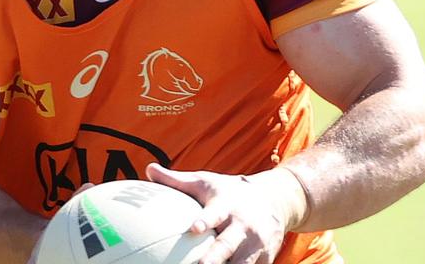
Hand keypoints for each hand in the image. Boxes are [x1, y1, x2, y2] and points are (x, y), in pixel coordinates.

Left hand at [146, 163, 306, 263]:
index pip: (215, 213)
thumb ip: (176, 180)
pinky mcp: (265, 258)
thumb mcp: (205, 182)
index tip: (194, 228)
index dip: (205, 221)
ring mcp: (256, 244)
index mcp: (227, 205)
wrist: (275, 199)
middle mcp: (243, 225)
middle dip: (215, 258)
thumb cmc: (228, 192)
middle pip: (227, 245)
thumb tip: (149, 169)